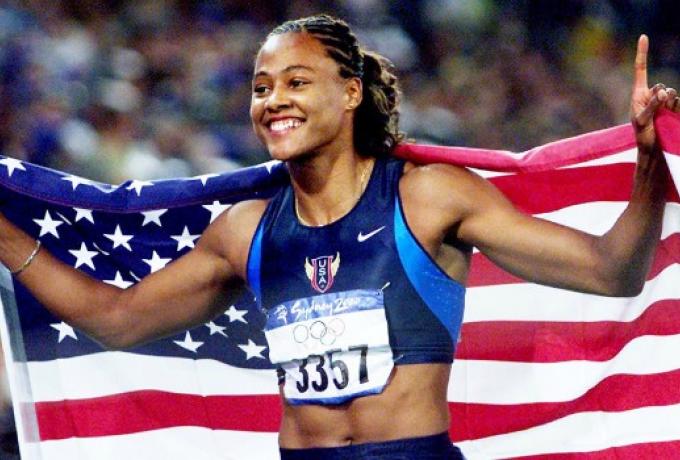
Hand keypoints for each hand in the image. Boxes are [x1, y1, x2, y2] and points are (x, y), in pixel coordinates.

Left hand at [630, 35, 679, 151]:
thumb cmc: (642, 134)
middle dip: (660, 97)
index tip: (644, 35)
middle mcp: (651, 93)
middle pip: (661, 85)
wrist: (653, 147)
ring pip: (671, 93)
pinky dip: (675, 107)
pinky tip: (670, 116)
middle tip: (655, 111)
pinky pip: (678, 101)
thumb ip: (652, 105)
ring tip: (661, 117)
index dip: (643, 53)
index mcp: (638, 93)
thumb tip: (663, 92)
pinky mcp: (674, 107)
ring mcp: (663, 100)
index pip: (641, 69)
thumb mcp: (642, 120)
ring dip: (668, 103)